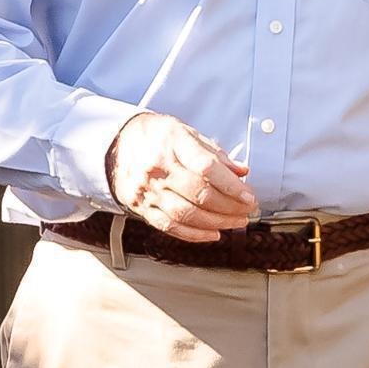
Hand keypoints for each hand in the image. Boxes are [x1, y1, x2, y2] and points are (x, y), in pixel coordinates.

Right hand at [104, 111, 257, 239]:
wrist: (119, 143)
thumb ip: (215, 154)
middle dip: (229, 207)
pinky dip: (194, 234)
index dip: (231, 186)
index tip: (249, 196)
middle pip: (199, 194)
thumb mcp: (188, 133)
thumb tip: (241, 172)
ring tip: (235, 222)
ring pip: (186, 214)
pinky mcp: (141, 207)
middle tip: (247, 211)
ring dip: (217, 223)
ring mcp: (148, 190)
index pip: (206, 168)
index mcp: (173, 143)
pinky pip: (169, 226)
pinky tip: (213, 233)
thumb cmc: (158, 137)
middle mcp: (158, 168)